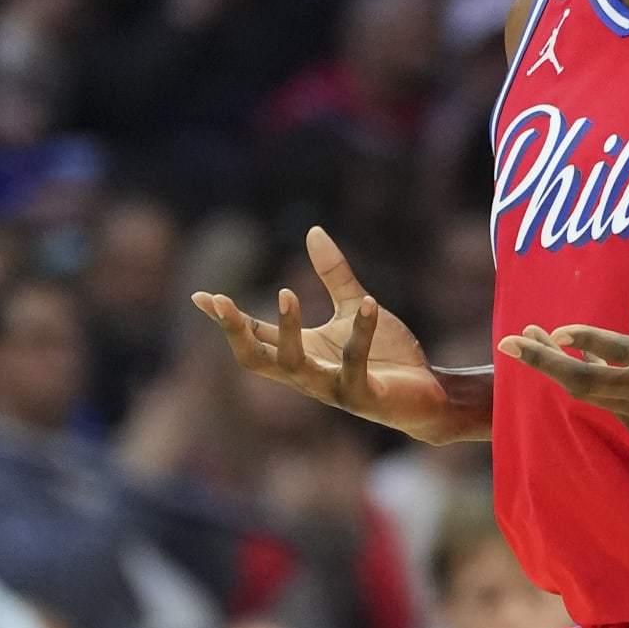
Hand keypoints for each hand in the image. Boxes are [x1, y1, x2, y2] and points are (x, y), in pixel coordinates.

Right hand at [193, 228, 454, 442]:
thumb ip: (333, 275)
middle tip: (222, 301)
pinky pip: (354, 364)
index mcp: (303, 354)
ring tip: (286, 293)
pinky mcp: (363, 396)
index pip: (256, 337)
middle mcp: (309, 375)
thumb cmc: (386, 356)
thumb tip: (312, 231)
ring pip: (295, 365)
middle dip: (236, 332)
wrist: (428, 394)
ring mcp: (332, 388)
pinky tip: (368, 302)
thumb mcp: (353, 307)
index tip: (200, 296)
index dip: (228, 319)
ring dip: (288, 330)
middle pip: (257, 360)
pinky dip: (360, 332)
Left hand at [499, 230, 628, 454]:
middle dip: (542, 361)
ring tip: (532, 342)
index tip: (556, 328)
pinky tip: (577, 363)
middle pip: (582, 381)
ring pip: (589, 394)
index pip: (617, 351)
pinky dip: (589, 385)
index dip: (585, 340)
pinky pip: (608, 405)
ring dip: (558, 369)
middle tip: (508, 341)